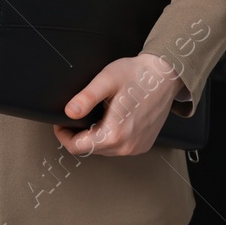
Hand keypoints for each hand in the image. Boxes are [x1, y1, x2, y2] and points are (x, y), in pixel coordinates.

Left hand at [52, 53, 182, 156]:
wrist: (164, 75)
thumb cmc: (137, 75)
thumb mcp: (106, 80)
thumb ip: (86, 98)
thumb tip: (69, 112)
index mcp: (116, 133)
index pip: (77, 148)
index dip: (64, 135)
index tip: (61, 122)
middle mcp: (128, 146)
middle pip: (90, 149)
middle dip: (78, 134)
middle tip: (77, 114)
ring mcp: (137, 147)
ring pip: (104, 149)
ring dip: (94, 136)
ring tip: (95, 114)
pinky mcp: (143, 144)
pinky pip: (118, 147)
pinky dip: (109, 136)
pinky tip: (110, 119)